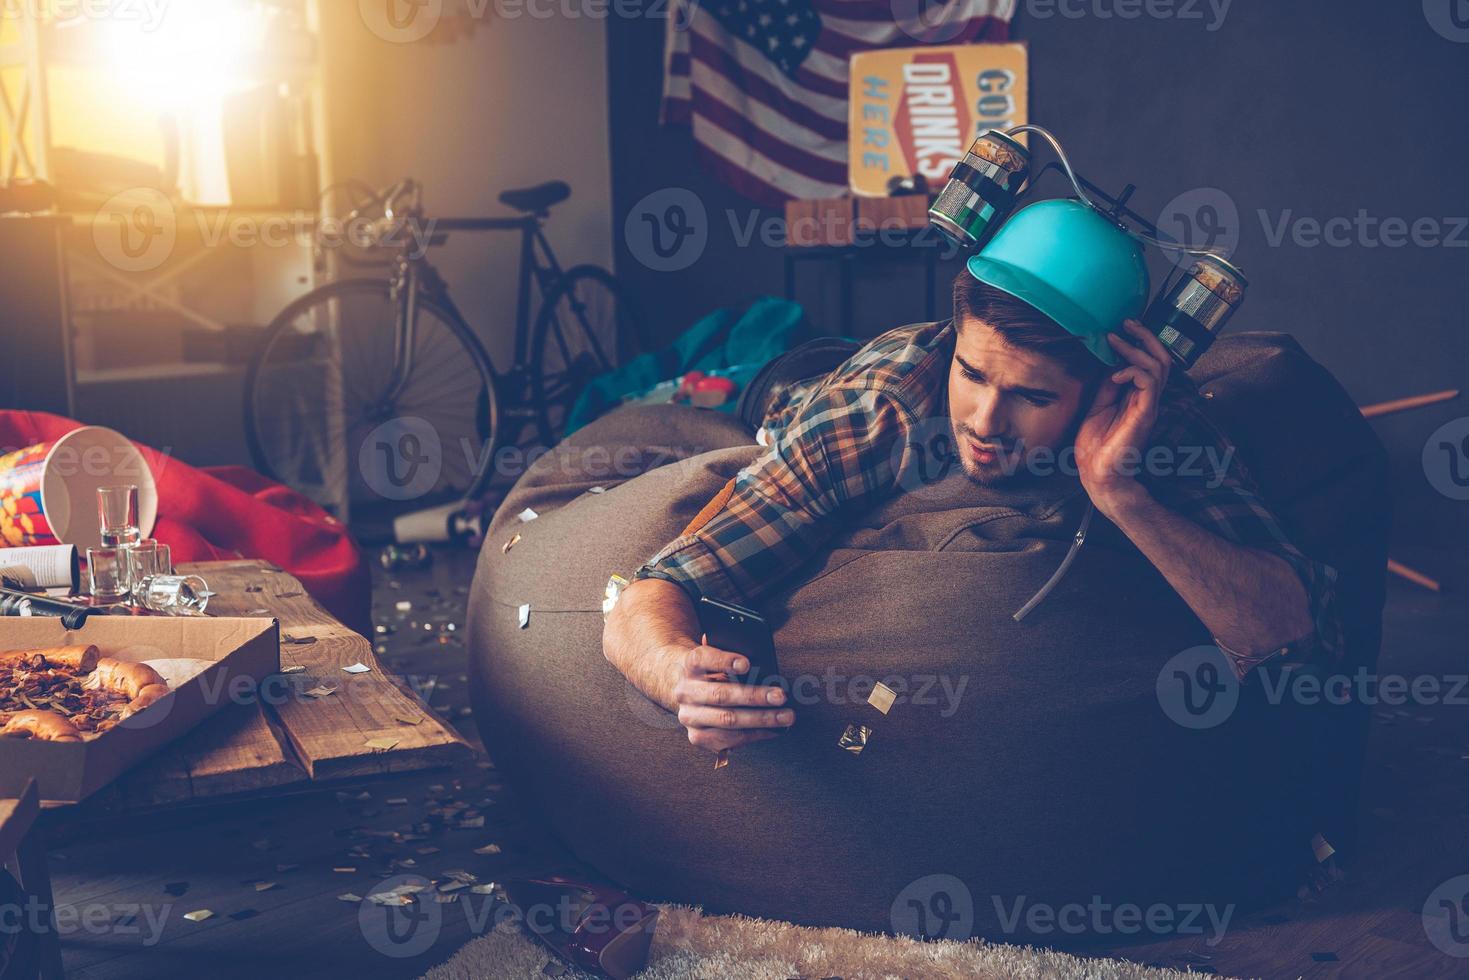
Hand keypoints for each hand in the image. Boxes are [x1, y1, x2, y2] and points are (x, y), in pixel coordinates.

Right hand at [668, 642, 793, 754]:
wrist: (684, 688)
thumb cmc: (711, 670)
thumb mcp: (716, 655)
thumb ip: (731, 654)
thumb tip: (760, 663)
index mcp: (689, 665)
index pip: (703, 659)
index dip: (724, 661)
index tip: (746, 664)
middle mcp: (685, 691)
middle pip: (721, 695)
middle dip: (755, 696)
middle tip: (781, 696)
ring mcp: (689, 717)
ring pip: (727, 720)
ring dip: (761, 720)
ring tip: (785, 716)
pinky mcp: (697, 737)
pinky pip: (729, 739)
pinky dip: (755, 734)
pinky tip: (774, 729)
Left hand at [1075, 320, 1172, 514]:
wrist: (1097, 474)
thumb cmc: (1096, 445)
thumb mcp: (1096, 405)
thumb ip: (1106, 385)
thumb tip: (1108, 361)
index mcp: (1137, 396)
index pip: (1149, 361)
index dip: (1140, 341)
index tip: (1122, 327)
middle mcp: (1147, 399)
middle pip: (1161, 358)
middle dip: (1145, 336)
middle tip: (1127, 322)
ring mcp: (1148, 406)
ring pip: (1158, 366)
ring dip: (1136, 350)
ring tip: (1115, 342)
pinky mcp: (1144, 415)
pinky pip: (1149, 383)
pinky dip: (1133, 371)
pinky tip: (1114, 376)